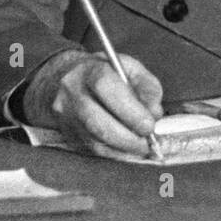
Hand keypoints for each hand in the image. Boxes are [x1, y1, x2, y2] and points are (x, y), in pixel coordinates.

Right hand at [22, 49, 163, 154]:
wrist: (65, 78)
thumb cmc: (106, 73)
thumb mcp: (130, 67)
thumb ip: (147, 86)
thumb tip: (154, 113)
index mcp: (89, 70)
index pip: (106, 87)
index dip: (130, 110)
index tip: (149, 125)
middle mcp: (72, 93)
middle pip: (97, 121)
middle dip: (128, 137)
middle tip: (148, 142)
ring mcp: (66, 116)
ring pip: (94, 140)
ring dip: (123, 148)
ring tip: (143, 147)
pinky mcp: (67, 134)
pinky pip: (92, 150)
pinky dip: (115, 153)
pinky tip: (129, 150)